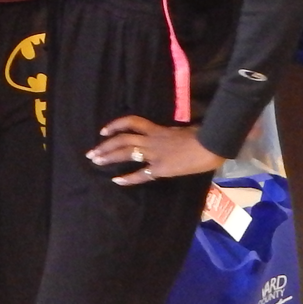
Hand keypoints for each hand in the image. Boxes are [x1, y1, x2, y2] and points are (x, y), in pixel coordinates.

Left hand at [89, 116, 224, 185]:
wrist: (210, 146)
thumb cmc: (201, 136)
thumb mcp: (181, 130)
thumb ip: (169, 133)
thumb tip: (166, 134)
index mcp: (158, 129)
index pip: (132, 122)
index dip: (116, 125)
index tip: (104, 131)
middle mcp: (152, 140)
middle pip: (123, 139)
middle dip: (105, 146)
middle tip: (92, 153)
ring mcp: (155, 154)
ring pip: (127, 152)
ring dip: (109, 157)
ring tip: (96, 162)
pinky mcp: (161, 168)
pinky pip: (141, 174)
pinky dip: (128, 178)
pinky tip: (117, 181)